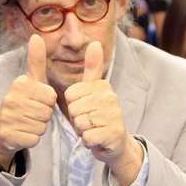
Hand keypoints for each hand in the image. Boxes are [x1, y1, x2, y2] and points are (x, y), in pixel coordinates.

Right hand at [0, 34, 56, 168]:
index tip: (36, 101)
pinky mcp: (8, 135)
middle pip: (47, 112)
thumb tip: (37, 36)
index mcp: (19, 84)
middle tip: (31, 114)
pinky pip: (34, 139)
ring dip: (38, 128)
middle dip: (44, 116)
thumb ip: (36, 60)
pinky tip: (22, 133)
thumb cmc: (22, 103)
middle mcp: (11, 98)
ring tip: (26, 123)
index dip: (48, 102)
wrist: (1, 129)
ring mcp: (8, 117)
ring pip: (41, 126)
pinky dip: (31, 139)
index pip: (51, 96)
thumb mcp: (30, 81)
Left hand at [64, 42, 141, 173]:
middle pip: (74, 109)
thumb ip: (93, 67)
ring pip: (80, 123)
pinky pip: (87, 136)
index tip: (85, 108)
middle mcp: (110, 98)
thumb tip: (95, 42)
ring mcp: (113, 116)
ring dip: (82, 130)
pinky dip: (88, 141)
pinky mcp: (113, 133)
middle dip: (77, 119)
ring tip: (93, 129)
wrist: (116, 143)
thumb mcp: (94, 90)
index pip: (70, 94)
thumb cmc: (100, 116)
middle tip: (89, 121)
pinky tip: (97, 139)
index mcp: (102, 86)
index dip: (73, 105)